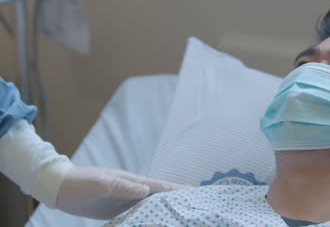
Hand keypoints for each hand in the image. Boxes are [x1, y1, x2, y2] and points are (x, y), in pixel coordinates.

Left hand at [56, 166, 190, 218]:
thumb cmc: (81, 183)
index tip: (193, 191)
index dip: (176, 189)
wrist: (61, 188)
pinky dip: (148, 217)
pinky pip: (137, 214)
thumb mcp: (101, 183)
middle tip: (192, 205)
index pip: (159, 185)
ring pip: (150, 205)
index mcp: (131, 181)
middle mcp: (132, 190)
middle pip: (159, 195)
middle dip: (175, 198)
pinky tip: (154, 222)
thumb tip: (145, 190)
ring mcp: (125, 200)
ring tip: (178, 215)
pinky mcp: (117, 210)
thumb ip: (123, 186)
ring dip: (164, 208)